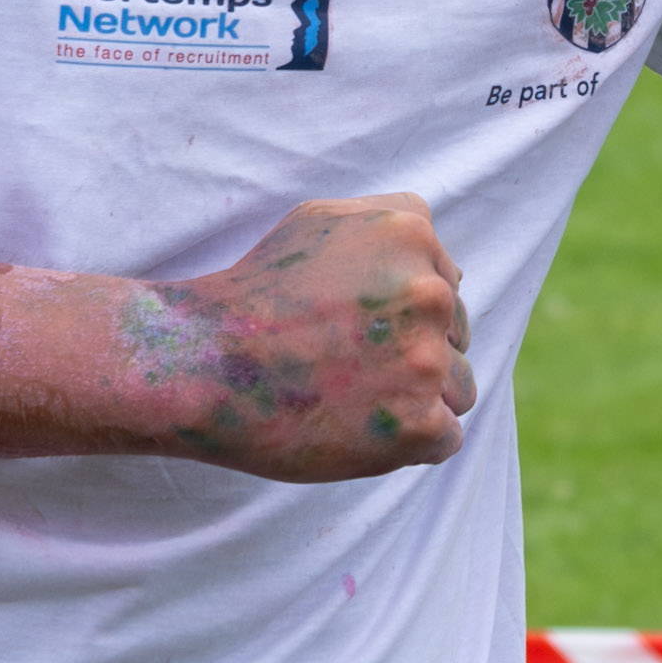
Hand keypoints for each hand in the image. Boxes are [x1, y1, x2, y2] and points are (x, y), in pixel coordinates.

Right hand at [138, 192, 471, 480]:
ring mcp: (425, 362)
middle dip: (412, 351)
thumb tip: (437, 255)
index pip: (445, 283)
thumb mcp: (319, 221)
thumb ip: (389, 220)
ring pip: (459, 387)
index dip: (397, 309)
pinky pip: (446, 438)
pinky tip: (359, 429)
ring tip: (350, 397)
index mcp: (409, 235)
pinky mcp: (417, 425)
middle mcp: (428, 293)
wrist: (202, 365)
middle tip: (343, 363)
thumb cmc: (253, 294)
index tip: (352, 324)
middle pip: (456, 334)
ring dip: (417, 399)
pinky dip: (409, 442)